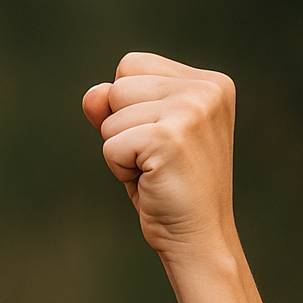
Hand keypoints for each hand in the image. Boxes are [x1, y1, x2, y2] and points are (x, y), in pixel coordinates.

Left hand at [80, 51, 239, 262]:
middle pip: (118, 85)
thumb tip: (93, 93)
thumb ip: (114, 107)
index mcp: (210, 82)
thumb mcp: (140, 136)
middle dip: (121, 126)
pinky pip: (110, 143)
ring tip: (154, 171)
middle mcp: (207, 90)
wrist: (197, 238)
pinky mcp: (170, 137)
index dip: (127, 105)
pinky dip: (119, 168)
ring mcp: (192, 111)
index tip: (157, 139)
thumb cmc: (169, 188)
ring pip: (111, 115)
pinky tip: (150, 182)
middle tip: (154, 160)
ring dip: (120, 149)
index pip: (131, 65)